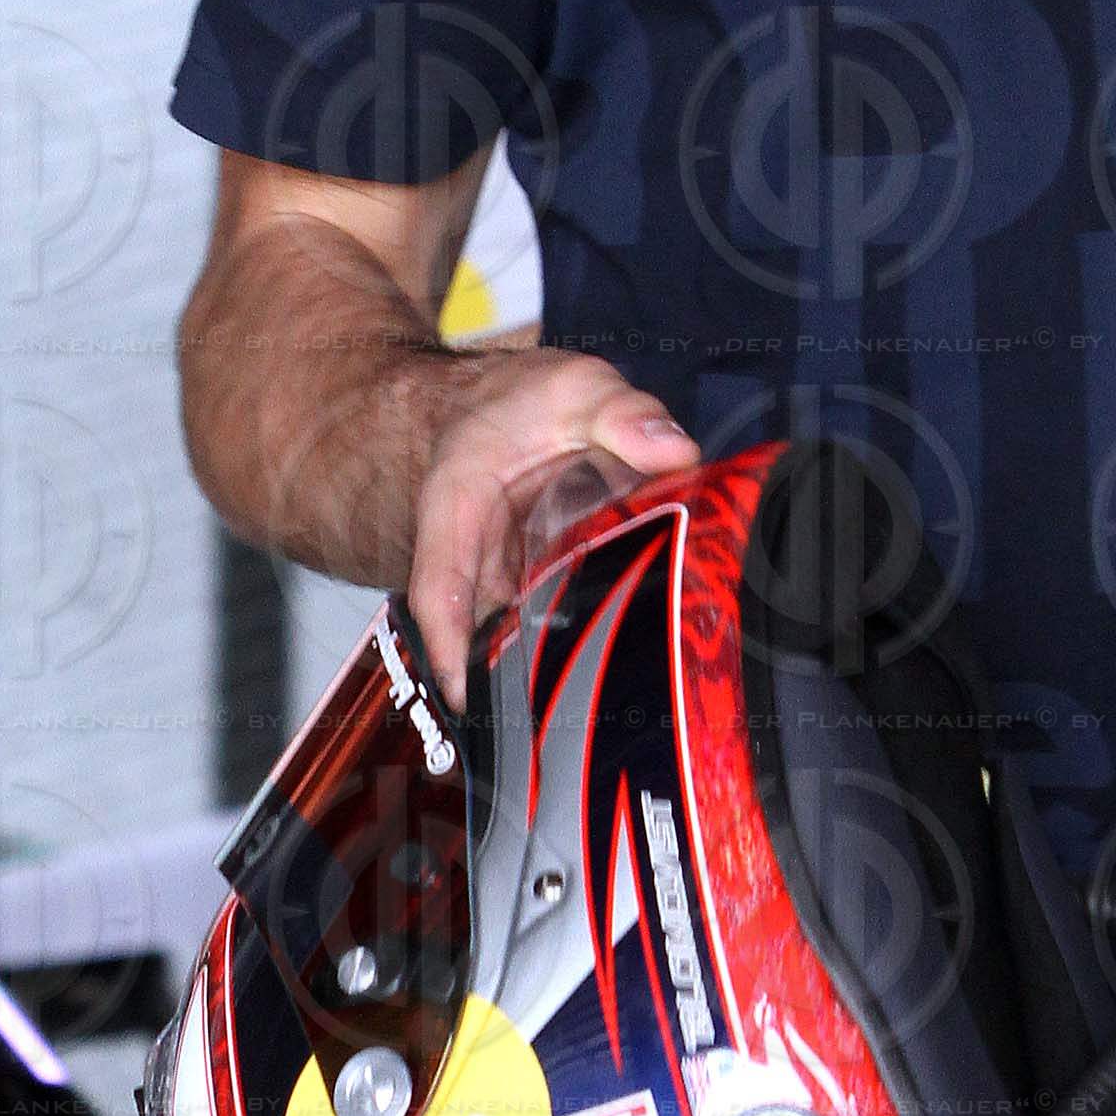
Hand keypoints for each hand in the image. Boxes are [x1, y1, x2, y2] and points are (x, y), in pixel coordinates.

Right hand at [404, 349, 697, 691]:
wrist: (506, 399)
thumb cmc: (523, 398)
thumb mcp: (573, 387)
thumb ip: (622, 413)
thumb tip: (675, 450)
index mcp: (457, 508)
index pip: (439, 588)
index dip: (448, 646)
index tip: (464, 695)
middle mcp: (475, 555)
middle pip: (481, 631)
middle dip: (511, 681)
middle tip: (559, 728)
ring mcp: (506, 575)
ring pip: (519, 634)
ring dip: (546, 674)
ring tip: (596, 719)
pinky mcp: (541, 583)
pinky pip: (553, 621)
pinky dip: (581, 646)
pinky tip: (626, 677)